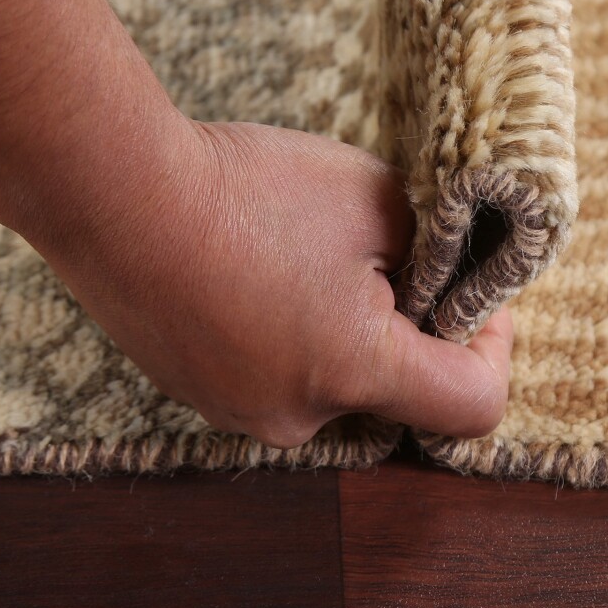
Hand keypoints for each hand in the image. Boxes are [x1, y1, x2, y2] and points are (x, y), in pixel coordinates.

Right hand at [21, 111, 513, 448]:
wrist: (111, 191)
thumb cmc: (245, 189)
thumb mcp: (373, 195)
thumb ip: (432, 247)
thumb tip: (444, 273)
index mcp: (355, 373)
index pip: (474, 405)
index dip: (495, 347)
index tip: (476, 294)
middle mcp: (299, 417)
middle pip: (395, 392)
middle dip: (406, 327)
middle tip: (384, 251)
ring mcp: (239, 412)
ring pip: (331, 381)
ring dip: (342, 329)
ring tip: (303, 249)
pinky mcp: (196, 392)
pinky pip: (272, 373)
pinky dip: (285, 331)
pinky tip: (255, 265)